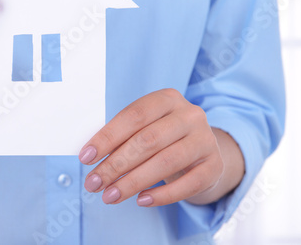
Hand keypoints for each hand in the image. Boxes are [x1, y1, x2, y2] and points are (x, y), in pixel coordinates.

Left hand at [79, 88, 229, 206]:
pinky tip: (141, 201)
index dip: (107, 137)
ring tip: (110, 195)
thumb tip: (90, 157)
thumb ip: (121, 137)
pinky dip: (162, 195)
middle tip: (93, 183)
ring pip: (166, 162)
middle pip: (147, 140)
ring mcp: (205, 139)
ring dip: (133, 182)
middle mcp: (189, 115)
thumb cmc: (162, 137)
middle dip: (116, 164)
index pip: (134, 116)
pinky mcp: (214, 165)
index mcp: (167, 98)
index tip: (85, 157)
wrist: (201, 151)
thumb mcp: (144, 128)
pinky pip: (188, 184)